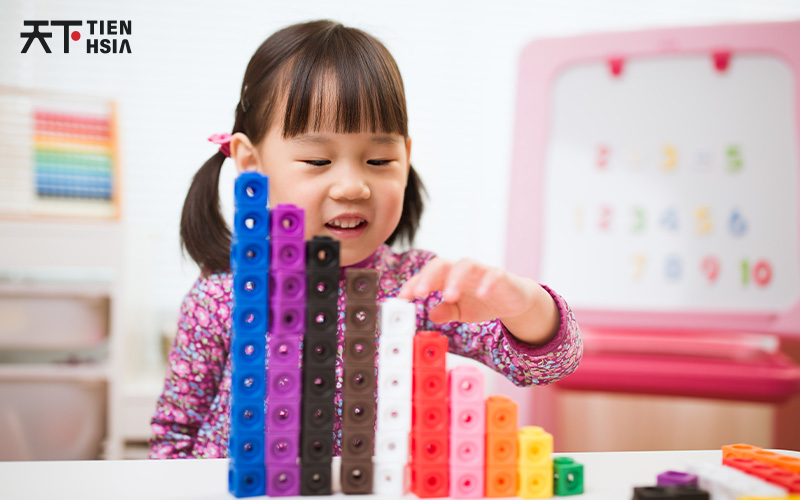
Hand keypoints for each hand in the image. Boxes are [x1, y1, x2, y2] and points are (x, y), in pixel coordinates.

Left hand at [397, 258, 558, 343]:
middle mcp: (462, 271)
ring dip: (454, 280)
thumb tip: (432, 315)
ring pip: (465, 265)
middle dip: (428, 277)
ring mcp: (481, 271)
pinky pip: (492, 274)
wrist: (514, 300)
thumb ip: (446, 312)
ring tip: (448, 296)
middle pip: (441, 264)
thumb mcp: (461, 312)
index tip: (403, 298)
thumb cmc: (484, 301)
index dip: (413, 285)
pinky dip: (486, 283)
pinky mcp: (500, 276)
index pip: (427, 276)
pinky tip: (481, 295)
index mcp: (448, 278)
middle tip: (419, 294)